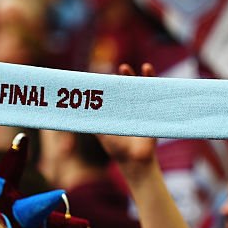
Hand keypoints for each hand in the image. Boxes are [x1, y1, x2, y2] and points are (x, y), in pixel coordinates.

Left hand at [95, 63, 157, 177]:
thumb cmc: (116, 148)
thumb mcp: (100, 130)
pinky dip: (152, 80)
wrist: (133, 160)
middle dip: (122, 77)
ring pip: (139, 87)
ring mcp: (141, 107)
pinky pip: (153, 93)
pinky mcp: (152, 110)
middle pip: (125, 87)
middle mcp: (128, 106)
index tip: (102, 74)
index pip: (112, 91)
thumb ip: (90, 118)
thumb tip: (73, 109)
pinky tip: (147, 69)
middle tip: (119, 69)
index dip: (108, 82)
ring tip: (130, 67)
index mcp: (116, 109)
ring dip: (136, 76)